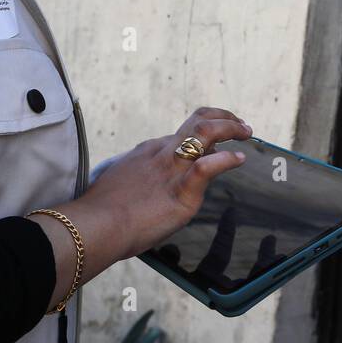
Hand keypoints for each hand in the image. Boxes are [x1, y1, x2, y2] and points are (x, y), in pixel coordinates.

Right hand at [78, 106, 252, 259]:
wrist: (95, 226)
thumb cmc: (101, 214)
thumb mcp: (118, 185)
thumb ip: (135, 182)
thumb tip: (142, 190)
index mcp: (148, 153)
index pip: (181, 136)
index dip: (202, 137)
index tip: (215, 144)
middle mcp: (163, 154)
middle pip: (198, 122)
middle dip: (223, 117)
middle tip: (240, 124)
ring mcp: (173, 170)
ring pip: (205, 132)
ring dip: (230, 128)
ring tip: (246, 132)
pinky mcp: (182, 191)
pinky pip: (209, 166)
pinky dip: (227, 160)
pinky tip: (239, 159)